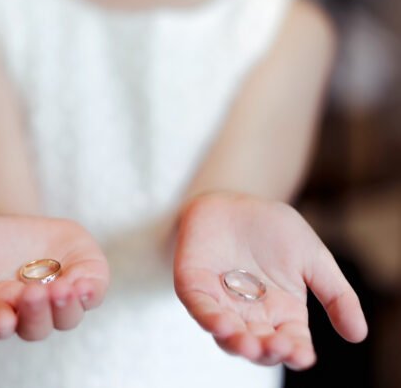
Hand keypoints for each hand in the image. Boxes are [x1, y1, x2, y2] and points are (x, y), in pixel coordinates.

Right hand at [0, 215, 108, 340]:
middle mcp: (30, 312)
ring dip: (65, 306)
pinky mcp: (85, 281)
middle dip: (36, 312)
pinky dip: (90, 291)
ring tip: (64, 289)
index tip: (0, 318)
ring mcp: (60, 299)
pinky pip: (91, 295)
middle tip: (34, 294)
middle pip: (35, 325)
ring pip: (66, 317)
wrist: (27, 234)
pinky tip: (85, 282)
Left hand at [173, 192, 367, 370]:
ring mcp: (220, 303)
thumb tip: (359, 334)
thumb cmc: (275, 230)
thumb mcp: (313, 257)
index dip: (296, 352)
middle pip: (258, 345)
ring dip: (237, 343)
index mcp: (282, 314)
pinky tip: (222, 324)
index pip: (290, 342)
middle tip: (278, 346)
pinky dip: (209, 318)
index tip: (304, 355)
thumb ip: (335, 293)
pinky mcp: (194, 286)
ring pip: (227, 335)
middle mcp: (250, 316)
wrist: (237, 199)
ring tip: (249, 345)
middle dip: (267, 350)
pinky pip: (200, 308)